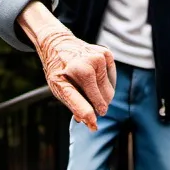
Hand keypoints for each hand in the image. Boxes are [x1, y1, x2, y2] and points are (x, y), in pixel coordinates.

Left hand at [18, 2, 115, 130]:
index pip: (90, 99)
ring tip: (85, 89)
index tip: (93, 126)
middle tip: (85, 106)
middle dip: (96, 106)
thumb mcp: (59, 87)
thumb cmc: (57, 69)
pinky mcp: (107, 54)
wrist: (57, 43)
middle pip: (103, 98)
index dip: (91, 115)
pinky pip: (112, 79)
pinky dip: (104, 84)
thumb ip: (75, 104)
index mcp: (78, 71)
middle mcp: (92, 62)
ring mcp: (101, 56)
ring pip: (109, 90)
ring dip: (100, 96)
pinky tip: (92, 79)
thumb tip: (90, 122)